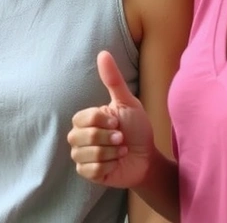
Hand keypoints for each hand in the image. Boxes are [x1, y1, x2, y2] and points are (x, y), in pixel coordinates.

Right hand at [68, 50, 155, 188]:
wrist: (147, 157)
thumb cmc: (136, 128)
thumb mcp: (127, 102)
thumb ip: (113, 80)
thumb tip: (103, 53)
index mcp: (86, 119)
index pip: (83, 119)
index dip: (102, 122)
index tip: (117, 123)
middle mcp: (80, 137)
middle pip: (83, 137)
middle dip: (109, 139)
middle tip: (121, 138)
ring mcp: (82, 156)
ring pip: (88, 154)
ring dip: (111, 153)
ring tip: (121, 151)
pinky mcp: (88, 173)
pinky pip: (91, 170)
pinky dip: (109, 166)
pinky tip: (116, 163)